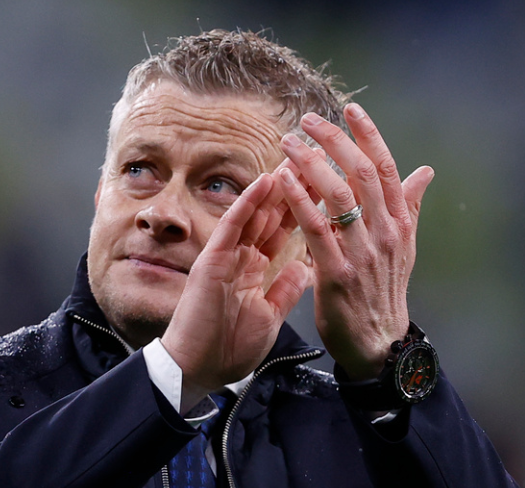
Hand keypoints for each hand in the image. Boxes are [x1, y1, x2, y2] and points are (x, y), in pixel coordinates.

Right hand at [161, 171, 310, 409]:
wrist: (199, 369)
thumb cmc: (228, 349)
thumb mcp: (269, 316)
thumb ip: (284, 289)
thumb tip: (304, 268)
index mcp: (254, 269)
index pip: (282, 229)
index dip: (303, 205)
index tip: (325, 182)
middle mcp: (240, 256)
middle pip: (271, 213)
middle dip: (293, 185)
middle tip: (315, 156)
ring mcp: (226, 256)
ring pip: (254, 212)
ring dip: (275, 185)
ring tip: (295, 158)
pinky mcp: (212, 260)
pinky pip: (232, 226)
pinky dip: (248, 204)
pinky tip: (264, 183)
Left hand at [277, 103, 434, 379]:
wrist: (377, 343)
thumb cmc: (383, 290)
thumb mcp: (402, 246)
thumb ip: (408, 206)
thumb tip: (424, 171)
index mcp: (399, 223)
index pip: (386, 168)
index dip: (369, 135)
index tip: (351, 108)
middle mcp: (385, 233)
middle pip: (361, 174)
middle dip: (335, 141)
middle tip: (309, 120)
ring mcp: (362, 253)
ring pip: (338, 195)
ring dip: (311, 163)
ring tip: (289, 141)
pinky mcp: (337, 273)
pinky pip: (316, 228)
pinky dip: (299, 199)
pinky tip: (281, 178)